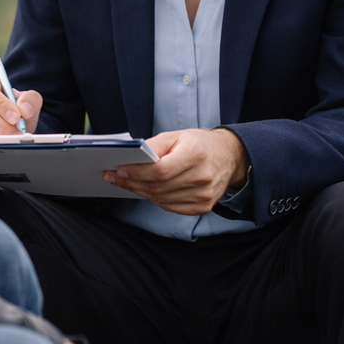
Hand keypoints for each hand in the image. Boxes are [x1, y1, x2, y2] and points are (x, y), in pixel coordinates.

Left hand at [102, 128, 248, 214]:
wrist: (228, 156)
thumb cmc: (199, 143)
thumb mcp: (176, 136)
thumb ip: (153, 146)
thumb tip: (131, 158)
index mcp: (195, 154)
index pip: (159, 170)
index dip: (136, 173)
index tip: (118, 170)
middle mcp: (202, 177)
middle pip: (159, 187)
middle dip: (132, 183)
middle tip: (114, 178)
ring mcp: (204, 195)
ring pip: (162, 199)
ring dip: (140, 192)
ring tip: (126, 184)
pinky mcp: (204, 206)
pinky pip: (171, 207)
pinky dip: (155, 199)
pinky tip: (146, 190)